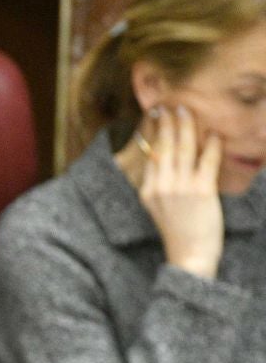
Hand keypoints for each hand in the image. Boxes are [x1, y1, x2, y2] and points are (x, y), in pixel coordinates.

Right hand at [138, 105, 223, 277]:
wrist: (189, 256)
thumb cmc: (179, 233)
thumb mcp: (158, 208)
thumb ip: (160, 185)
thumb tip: (167, 162)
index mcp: (147, 190)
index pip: (151, 155)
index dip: (154, 133)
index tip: (156, 117)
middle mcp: (160, 186)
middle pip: (164, 147)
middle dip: (168, 123)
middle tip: (172, 106)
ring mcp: (179, 188)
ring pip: (183, 149)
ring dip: (187, 127)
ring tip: (188, 112)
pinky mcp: (200, 192)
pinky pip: (206, 161)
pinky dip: (211, 146)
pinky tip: (214, 135)